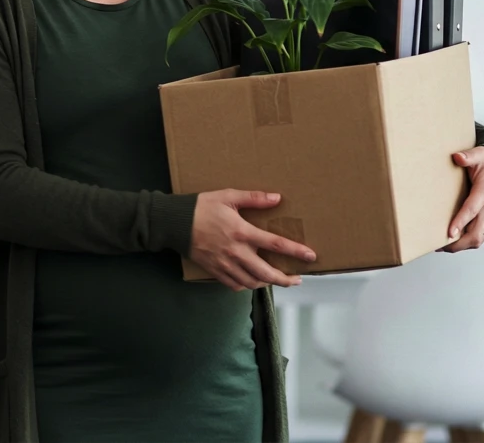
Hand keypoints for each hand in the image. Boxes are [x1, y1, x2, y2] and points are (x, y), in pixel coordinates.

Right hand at [190, 189, 316, 291]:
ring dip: (267, 284)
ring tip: (275, 280)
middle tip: (296, 279)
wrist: (174, 223)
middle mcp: (236, 252)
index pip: (275, 244)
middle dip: (285, 279)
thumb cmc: (201, 207)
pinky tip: (251, 280)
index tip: (310, 256)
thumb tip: (276, 198)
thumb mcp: (228, 196)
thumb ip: (253, 198)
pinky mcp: (214, 270)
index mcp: (241, 232)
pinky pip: (234, 285)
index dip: (295, 251)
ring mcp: (225, 264)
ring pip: (252, 283)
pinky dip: (246, 285)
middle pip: (266, 273)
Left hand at [440, 146, 483, 252]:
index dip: (461, 222)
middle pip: (477, 233)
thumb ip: (468, 156)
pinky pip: (481, 235)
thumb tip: (457, 157)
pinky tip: (453, 241)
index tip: (449, 233)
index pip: (472, 210)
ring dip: (462, 245)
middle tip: (438, 245)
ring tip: (442, 246)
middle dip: (459, 243)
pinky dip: (468, 242)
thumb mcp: (480, 154)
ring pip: (479, 238)